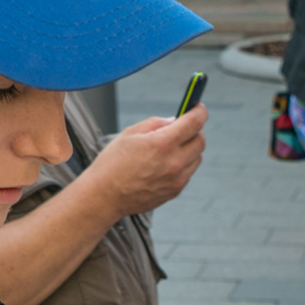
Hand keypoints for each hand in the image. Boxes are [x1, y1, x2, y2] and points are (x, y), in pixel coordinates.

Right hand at [84, 105, 206, 216]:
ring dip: (189, 149)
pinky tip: (164, 164)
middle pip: (201, 141)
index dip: (199, 111)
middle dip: (195, 130)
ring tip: (169, 148)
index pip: (194, 123)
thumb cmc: (112, 164)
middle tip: (183, 128)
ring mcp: (177, 180)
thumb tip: (174, 121)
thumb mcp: (130, 133)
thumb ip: (156, 123)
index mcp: (162, 144)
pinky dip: (183, 164)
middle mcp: (174, 163)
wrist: (104, 197)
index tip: (198, 108)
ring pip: (197, 158)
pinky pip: (188, 173)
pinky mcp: (175, 191)